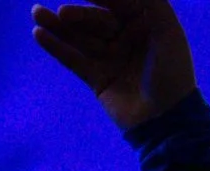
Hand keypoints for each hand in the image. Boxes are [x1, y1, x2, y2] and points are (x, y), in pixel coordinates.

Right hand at [30, 0, 195, 130]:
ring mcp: (111, 59)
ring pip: (80, 37)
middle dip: (78, 15)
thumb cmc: (173, 73)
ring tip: (37, 13)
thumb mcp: (167, 31)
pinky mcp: (97, 79)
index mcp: (144, 25)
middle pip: (96, 19)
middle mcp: (126, 39)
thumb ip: (151, 1)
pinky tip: (39, 34)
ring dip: (57, 26)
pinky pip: (73, 59)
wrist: (167, 121)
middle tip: (63, 14)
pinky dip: (56, 47)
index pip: (117, 2)